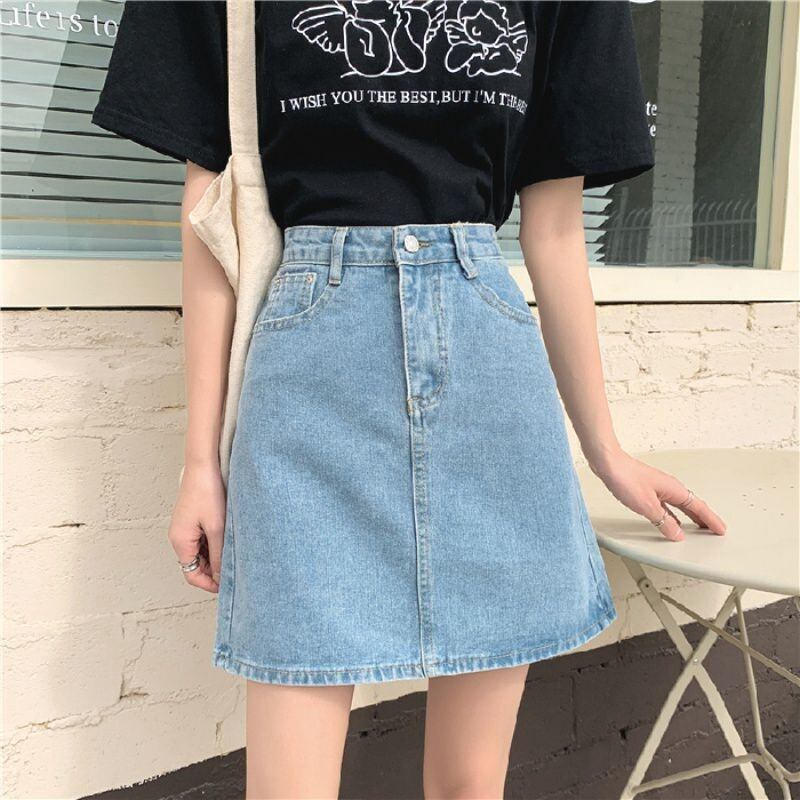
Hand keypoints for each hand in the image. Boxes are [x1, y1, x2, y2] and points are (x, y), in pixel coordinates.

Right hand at [168, 461, 226, 591]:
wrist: (203, 465)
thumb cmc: (207, 493)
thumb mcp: (217, 528)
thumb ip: (218, 555)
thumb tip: (220, 577)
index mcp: (180, 541)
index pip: (191, 574)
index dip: (209, 584)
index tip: (228, 585)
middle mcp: (178, 537)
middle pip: (194, 565)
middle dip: (213, 570)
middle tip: (235, 568)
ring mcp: (184, 528)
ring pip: (199, 552)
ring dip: (214, 556)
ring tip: (233, 551)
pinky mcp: (191, 520)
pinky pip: (201, 540)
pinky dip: (212, 543)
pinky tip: (227, 538)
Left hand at [590, 449, 726, 541]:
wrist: (607, 462)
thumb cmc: (625, 477)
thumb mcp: (647, 505)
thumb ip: (663, 521)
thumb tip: (677, 534)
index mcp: (674, 489)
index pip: (699, 508)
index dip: (711, 520)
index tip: (720, 530)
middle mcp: (669, 487)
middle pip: (692, 506)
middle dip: (704, 519)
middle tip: (714, 531)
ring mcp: (657, 487)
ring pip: (679, 506)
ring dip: (688, 517)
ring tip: (695, 528)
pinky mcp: (646, 489)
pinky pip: (666, 505)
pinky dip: (671, 515)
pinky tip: (668, 520)